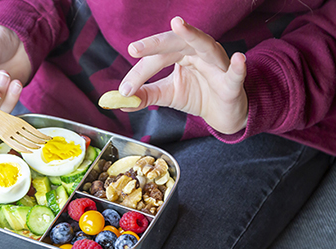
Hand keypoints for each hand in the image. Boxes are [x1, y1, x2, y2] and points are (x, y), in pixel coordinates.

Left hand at [119, 17, 247, 134]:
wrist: (222, 112)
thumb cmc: (198, 95)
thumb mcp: (168, 94)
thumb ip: (146, 95)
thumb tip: (122, 101)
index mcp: (181, 53)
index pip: (156, 58)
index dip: (139, 73)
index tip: (124, 90)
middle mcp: (198, 52)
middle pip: (175, 43)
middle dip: (155, 44)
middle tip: (134, 48)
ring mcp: (217, 64)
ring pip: (204, 46)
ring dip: (192, 35)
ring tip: (178, 24)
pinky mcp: (232, 82)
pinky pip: (236, 73)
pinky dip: (237, 66)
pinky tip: (238, 58)